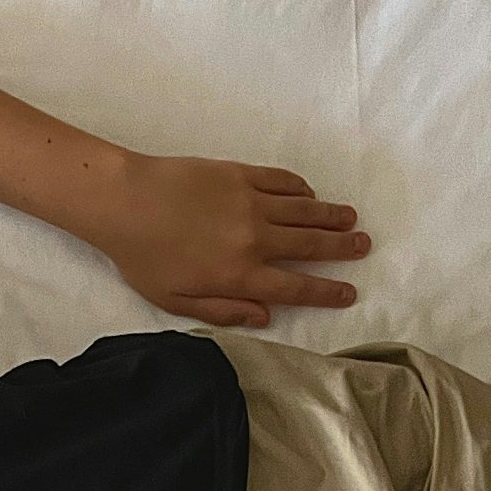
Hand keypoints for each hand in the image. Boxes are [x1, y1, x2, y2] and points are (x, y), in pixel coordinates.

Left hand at [92, 154, 369, 328]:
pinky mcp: (241, 174)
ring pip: (303, 210)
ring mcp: (250, 202)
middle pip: (309, 244)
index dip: (326, 291)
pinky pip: (282, 182)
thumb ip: (223, 310)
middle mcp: (254, 238)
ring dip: (330, 215)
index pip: (295, 286)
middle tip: (364, 246)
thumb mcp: (177, 302)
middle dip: (340, 247)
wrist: (126, 203)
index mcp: (239, 275)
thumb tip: (265, 316)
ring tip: (351, 219)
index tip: (349, 292)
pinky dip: (301, 189)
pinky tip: (311, 194)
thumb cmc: (144, 259)